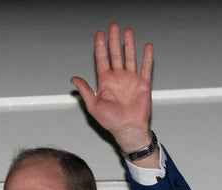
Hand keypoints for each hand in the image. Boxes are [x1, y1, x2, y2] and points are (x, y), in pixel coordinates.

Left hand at [70, 23, 154, 152]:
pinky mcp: (143, 84)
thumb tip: (74, 79)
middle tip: (113, 27)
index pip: (102, 60)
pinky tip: (146, 47)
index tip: (99, 35)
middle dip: (114, 40)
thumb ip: (85, 90)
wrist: (128, 129)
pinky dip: (147, 57)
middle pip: (116, 54)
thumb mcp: (93, 105)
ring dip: (129, 45)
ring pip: (130, 57)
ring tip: (127, 32)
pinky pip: (146, 68)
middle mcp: (118, 78)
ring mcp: (131, 80)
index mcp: (105, 82)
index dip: (101, 47)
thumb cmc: (110, 121)